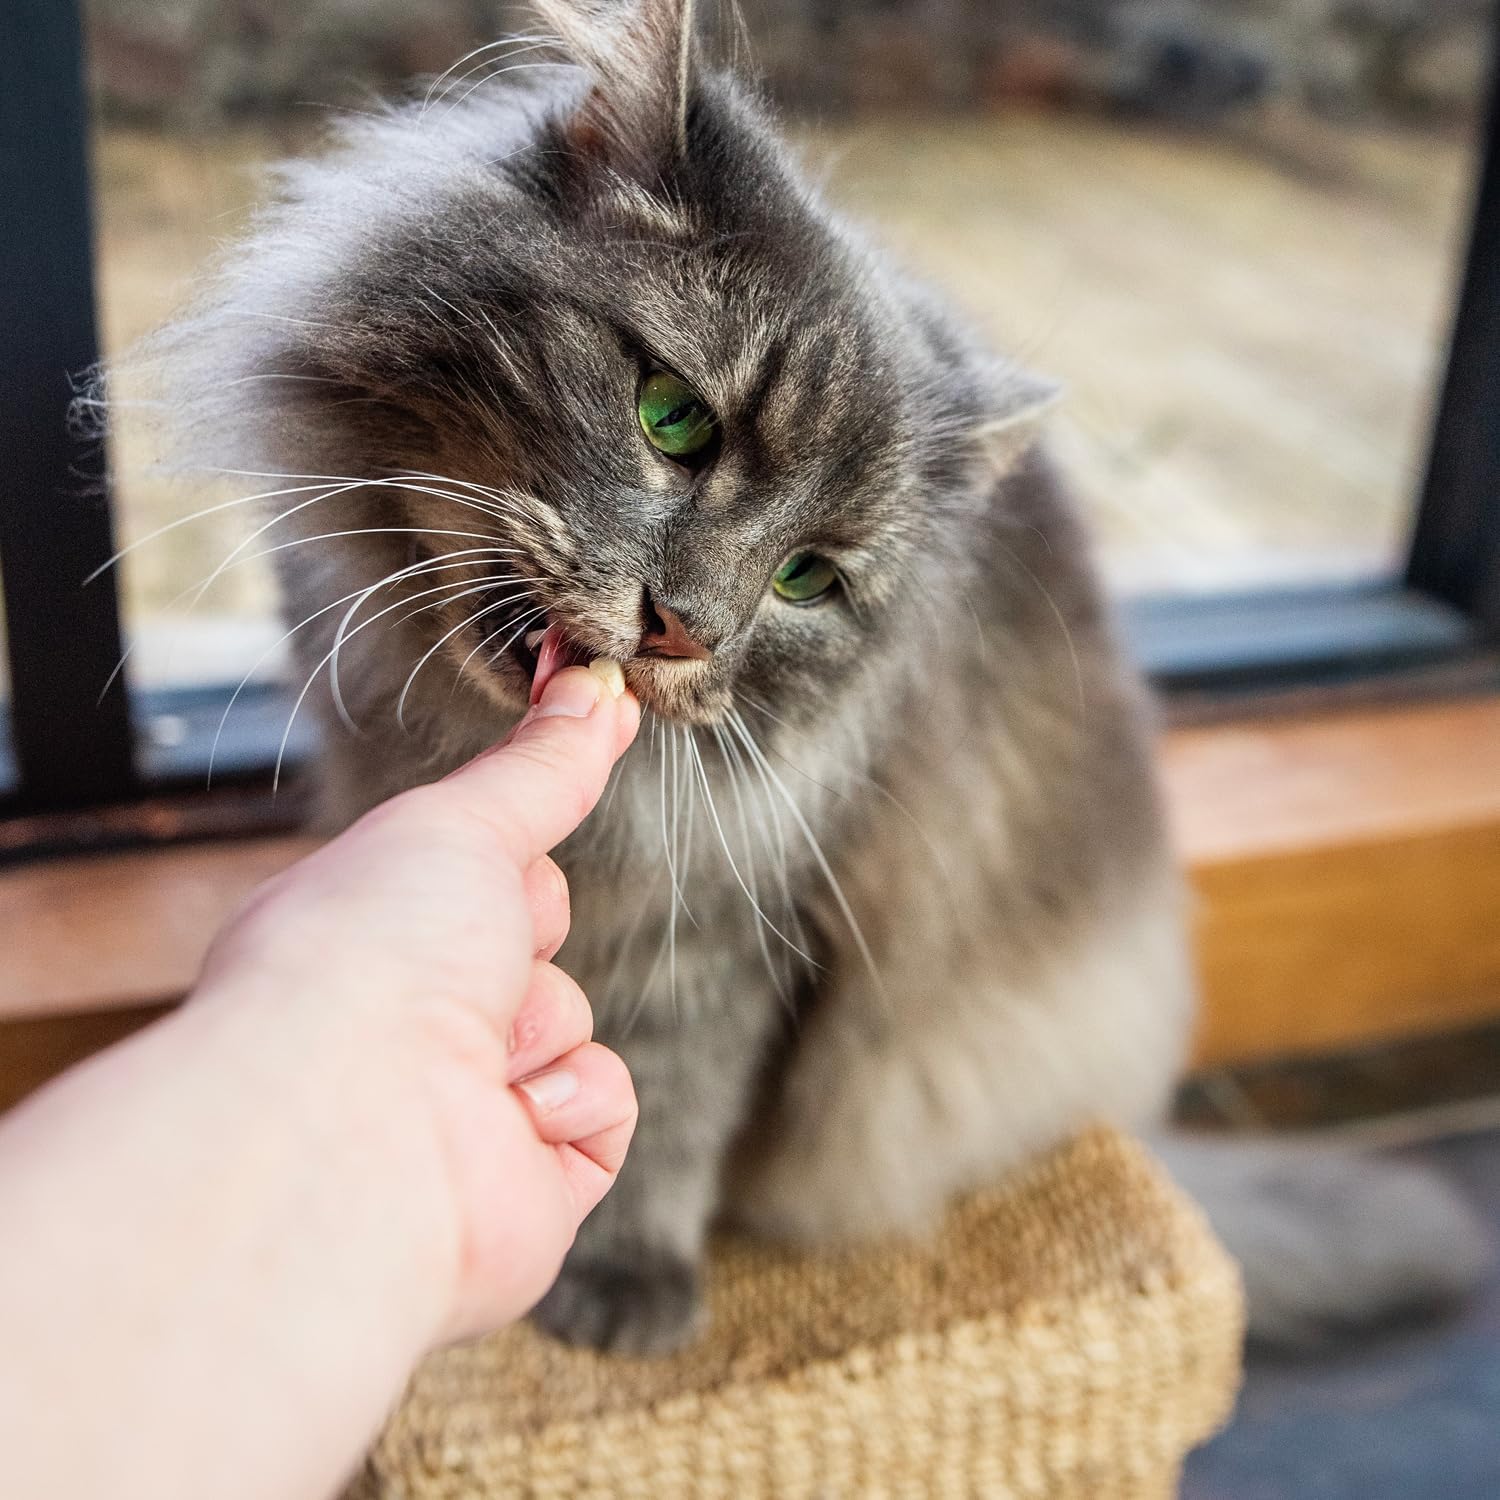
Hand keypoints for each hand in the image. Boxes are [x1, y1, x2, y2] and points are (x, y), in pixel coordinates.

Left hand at [195, 660, 642, 1341]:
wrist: (350, 1126)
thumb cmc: (369, 960)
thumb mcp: (461, 824)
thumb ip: (539, 768)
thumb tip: (594, 682)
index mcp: (373, 941)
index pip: (484, 885)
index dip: (509, 866)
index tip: (522, 859)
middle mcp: (406, 1029)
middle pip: (537, 955)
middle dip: (526, 948)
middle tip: (478, 963)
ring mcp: (465, 1111)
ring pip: (573, 1030)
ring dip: (543, 1031)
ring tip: (476, 1060)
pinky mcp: (525, 1186)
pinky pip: (604, 1114)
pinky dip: (573, 1105)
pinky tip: (513, 1117)